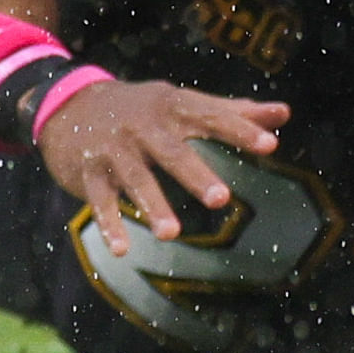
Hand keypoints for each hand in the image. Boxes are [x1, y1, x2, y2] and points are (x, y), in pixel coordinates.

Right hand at [35, 78, 289, 255]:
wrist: (68, 103)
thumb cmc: (141, 110)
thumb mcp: (181, 102)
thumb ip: (232, 111)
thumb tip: (284, 113)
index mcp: (171, 107)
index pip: (210, 116)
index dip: (240, 129)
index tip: (271, 145)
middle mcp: (142, 125)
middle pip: (171, 150)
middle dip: (194, 173)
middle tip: (221, 198)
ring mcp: (114, 148)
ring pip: (135, 177)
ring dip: (152, 204)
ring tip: (172, 234)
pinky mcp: (90, 171)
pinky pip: (101, 199)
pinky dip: (110, 223)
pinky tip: (123, 250)